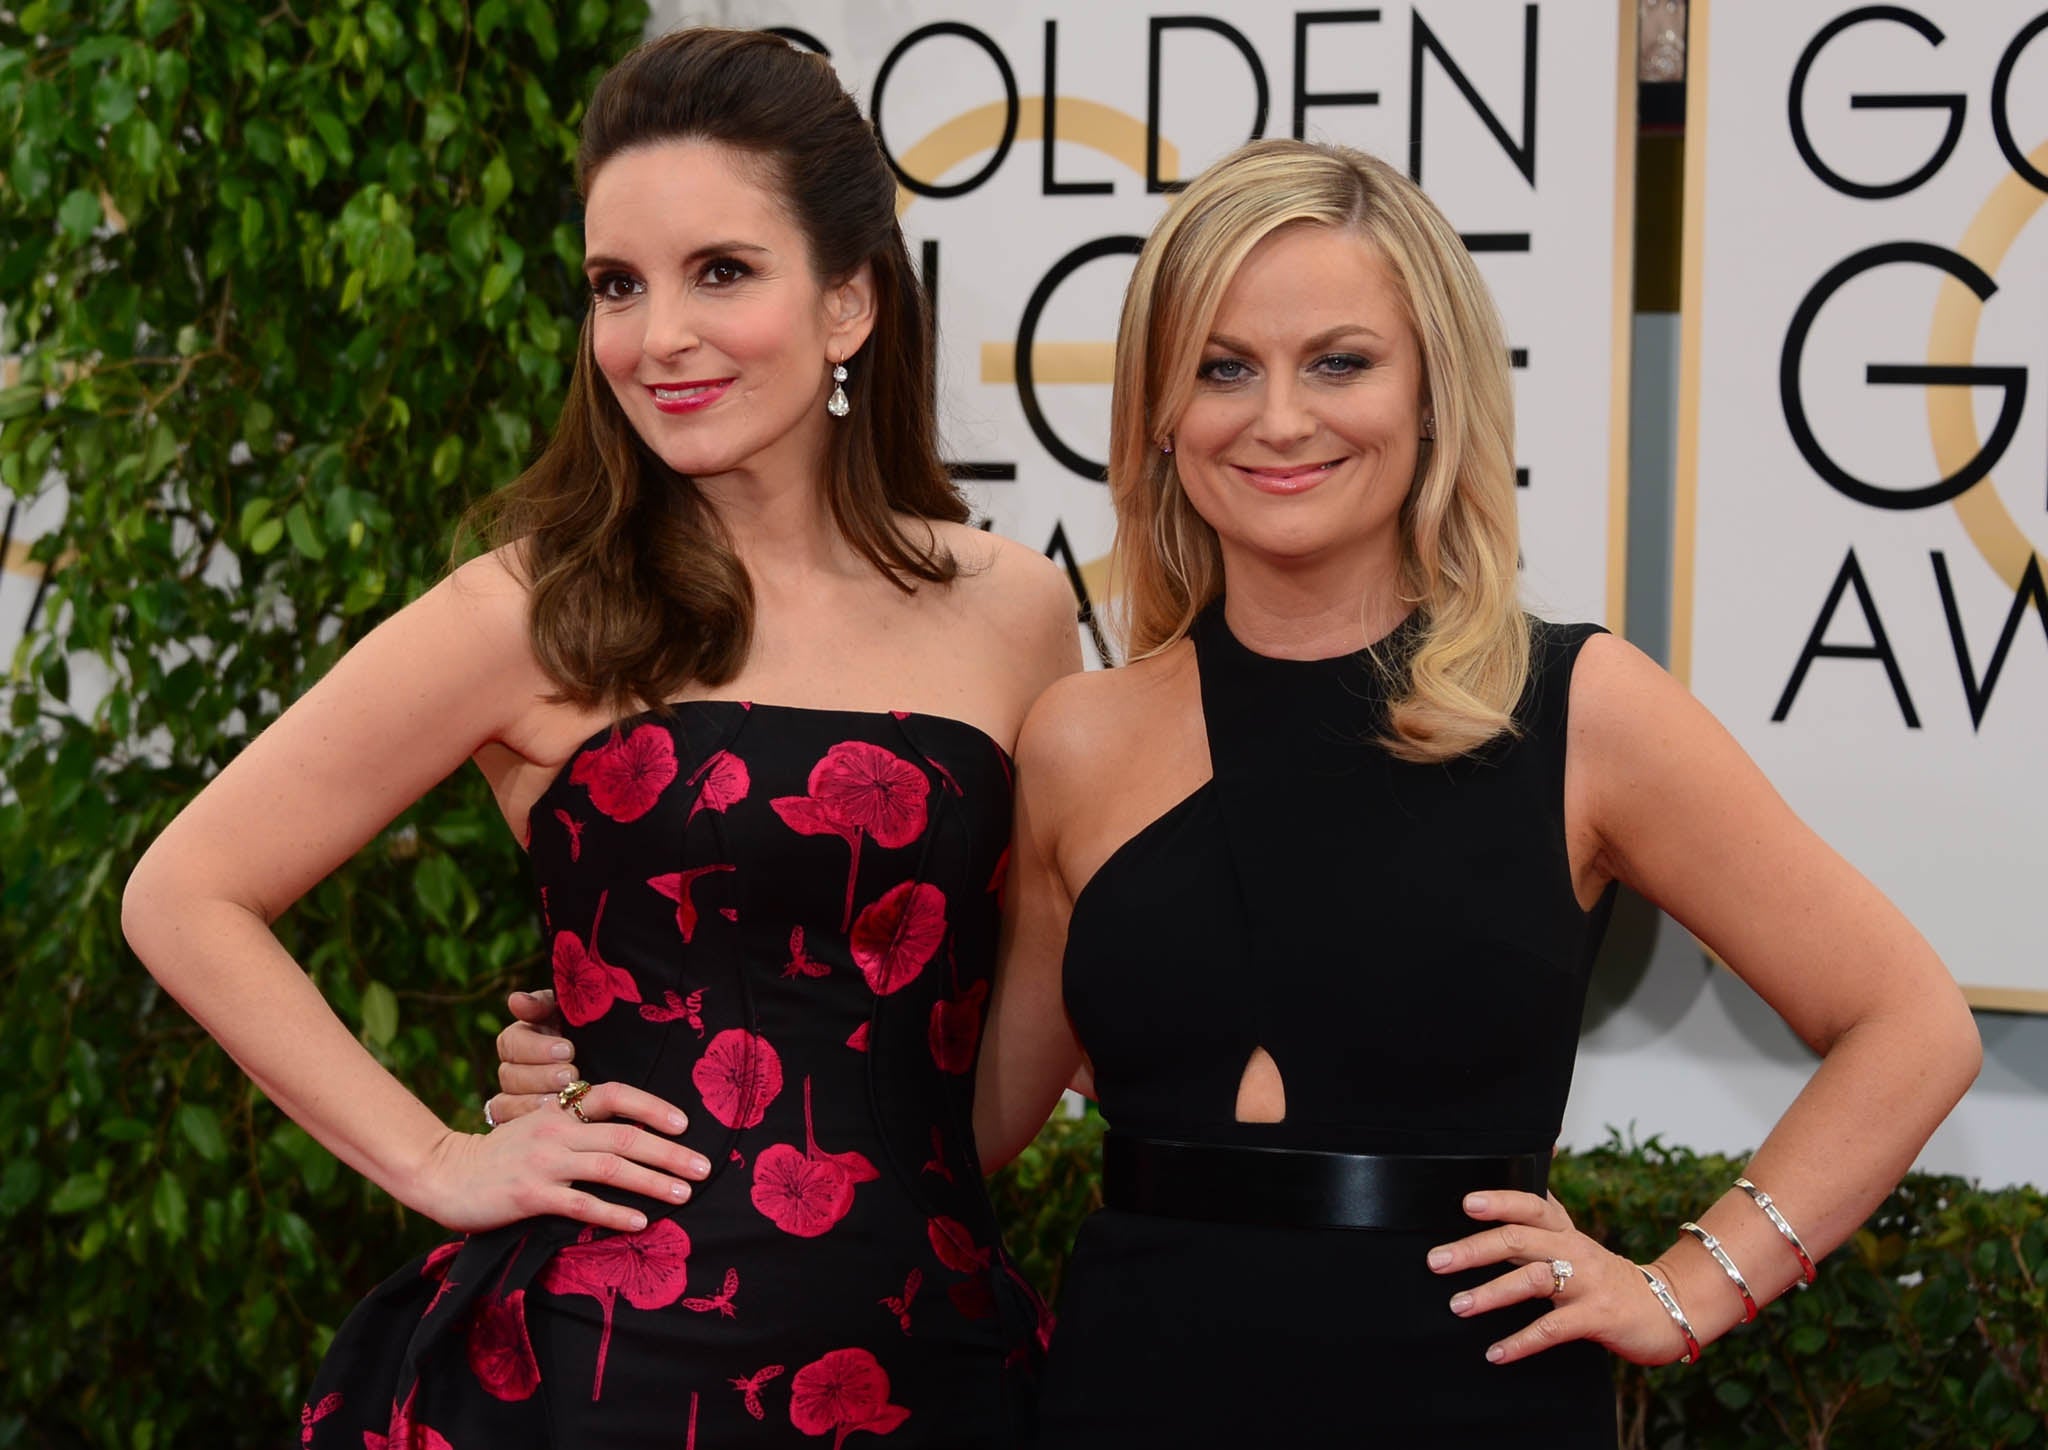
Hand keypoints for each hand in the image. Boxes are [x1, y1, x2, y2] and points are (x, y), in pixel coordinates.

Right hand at [417, 1079, 712, 1233]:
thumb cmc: (500, 1156)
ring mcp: (544, 1162)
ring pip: (610, 1168)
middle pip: (624, 1136)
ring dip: (652, 1181)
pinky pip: (581, 1203)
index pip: (615, 1095)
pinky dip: (614, 1212)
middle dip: (669, 1151)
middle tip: (704, 1166)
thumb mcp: (539, 1129)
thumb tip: (630, 1138)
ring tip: (684, 1193)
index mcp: (560, 1110)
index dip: (653, 1107)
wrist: (446, 1174)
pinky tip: (639, 1222)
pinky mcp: (530, 1195)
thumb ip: (577, 1128)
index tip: (686, 1123)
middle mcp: (557, 1130)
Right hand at [487, 987, 584, 1125]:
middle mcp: (513, 1069)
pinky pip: (511, 1126)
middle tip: (570, 1076)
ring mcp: (514, 1098)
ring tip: (564, 1099)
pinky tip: (554, 1121)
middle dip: (542, 1076)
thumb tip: (516, 1001)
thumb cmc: (585, 1035)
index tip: (568, 1049)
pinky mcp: (519, 1123)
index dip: (537, 1047)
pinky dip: (529, 1122)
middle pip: (510, 1075)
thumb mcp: (569, 1013)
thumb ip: (543, 1005)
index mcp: (521, 1039)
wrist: (608, 1061)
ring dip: (536, 1102)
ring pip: (507, 1103)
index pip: (512, 1041)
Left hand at [1427, 1189, 1693, 1366]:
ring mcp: (1587, 1283)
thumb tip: (1516, 1178)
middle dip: (1475, 1249)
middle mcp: (1574, 1249)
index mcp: (1565, 1231)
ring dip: (1491, 1293)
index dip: (1501, 1201)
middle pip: (1520, 1240)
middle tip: (1436, 1260)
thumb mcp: (1574, 1241)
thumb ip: (1541, 1219)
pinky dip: (1521, 1342)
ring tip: (1458, 1305)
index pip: (1531, 1205)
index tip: (1466, 1202)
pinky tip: (1496, 1353)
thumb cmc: (1606, 1276)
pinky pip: (1553, 1329)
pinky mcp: (1597, 1317)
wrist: (1665, 1308)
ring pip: (1533, 1280)